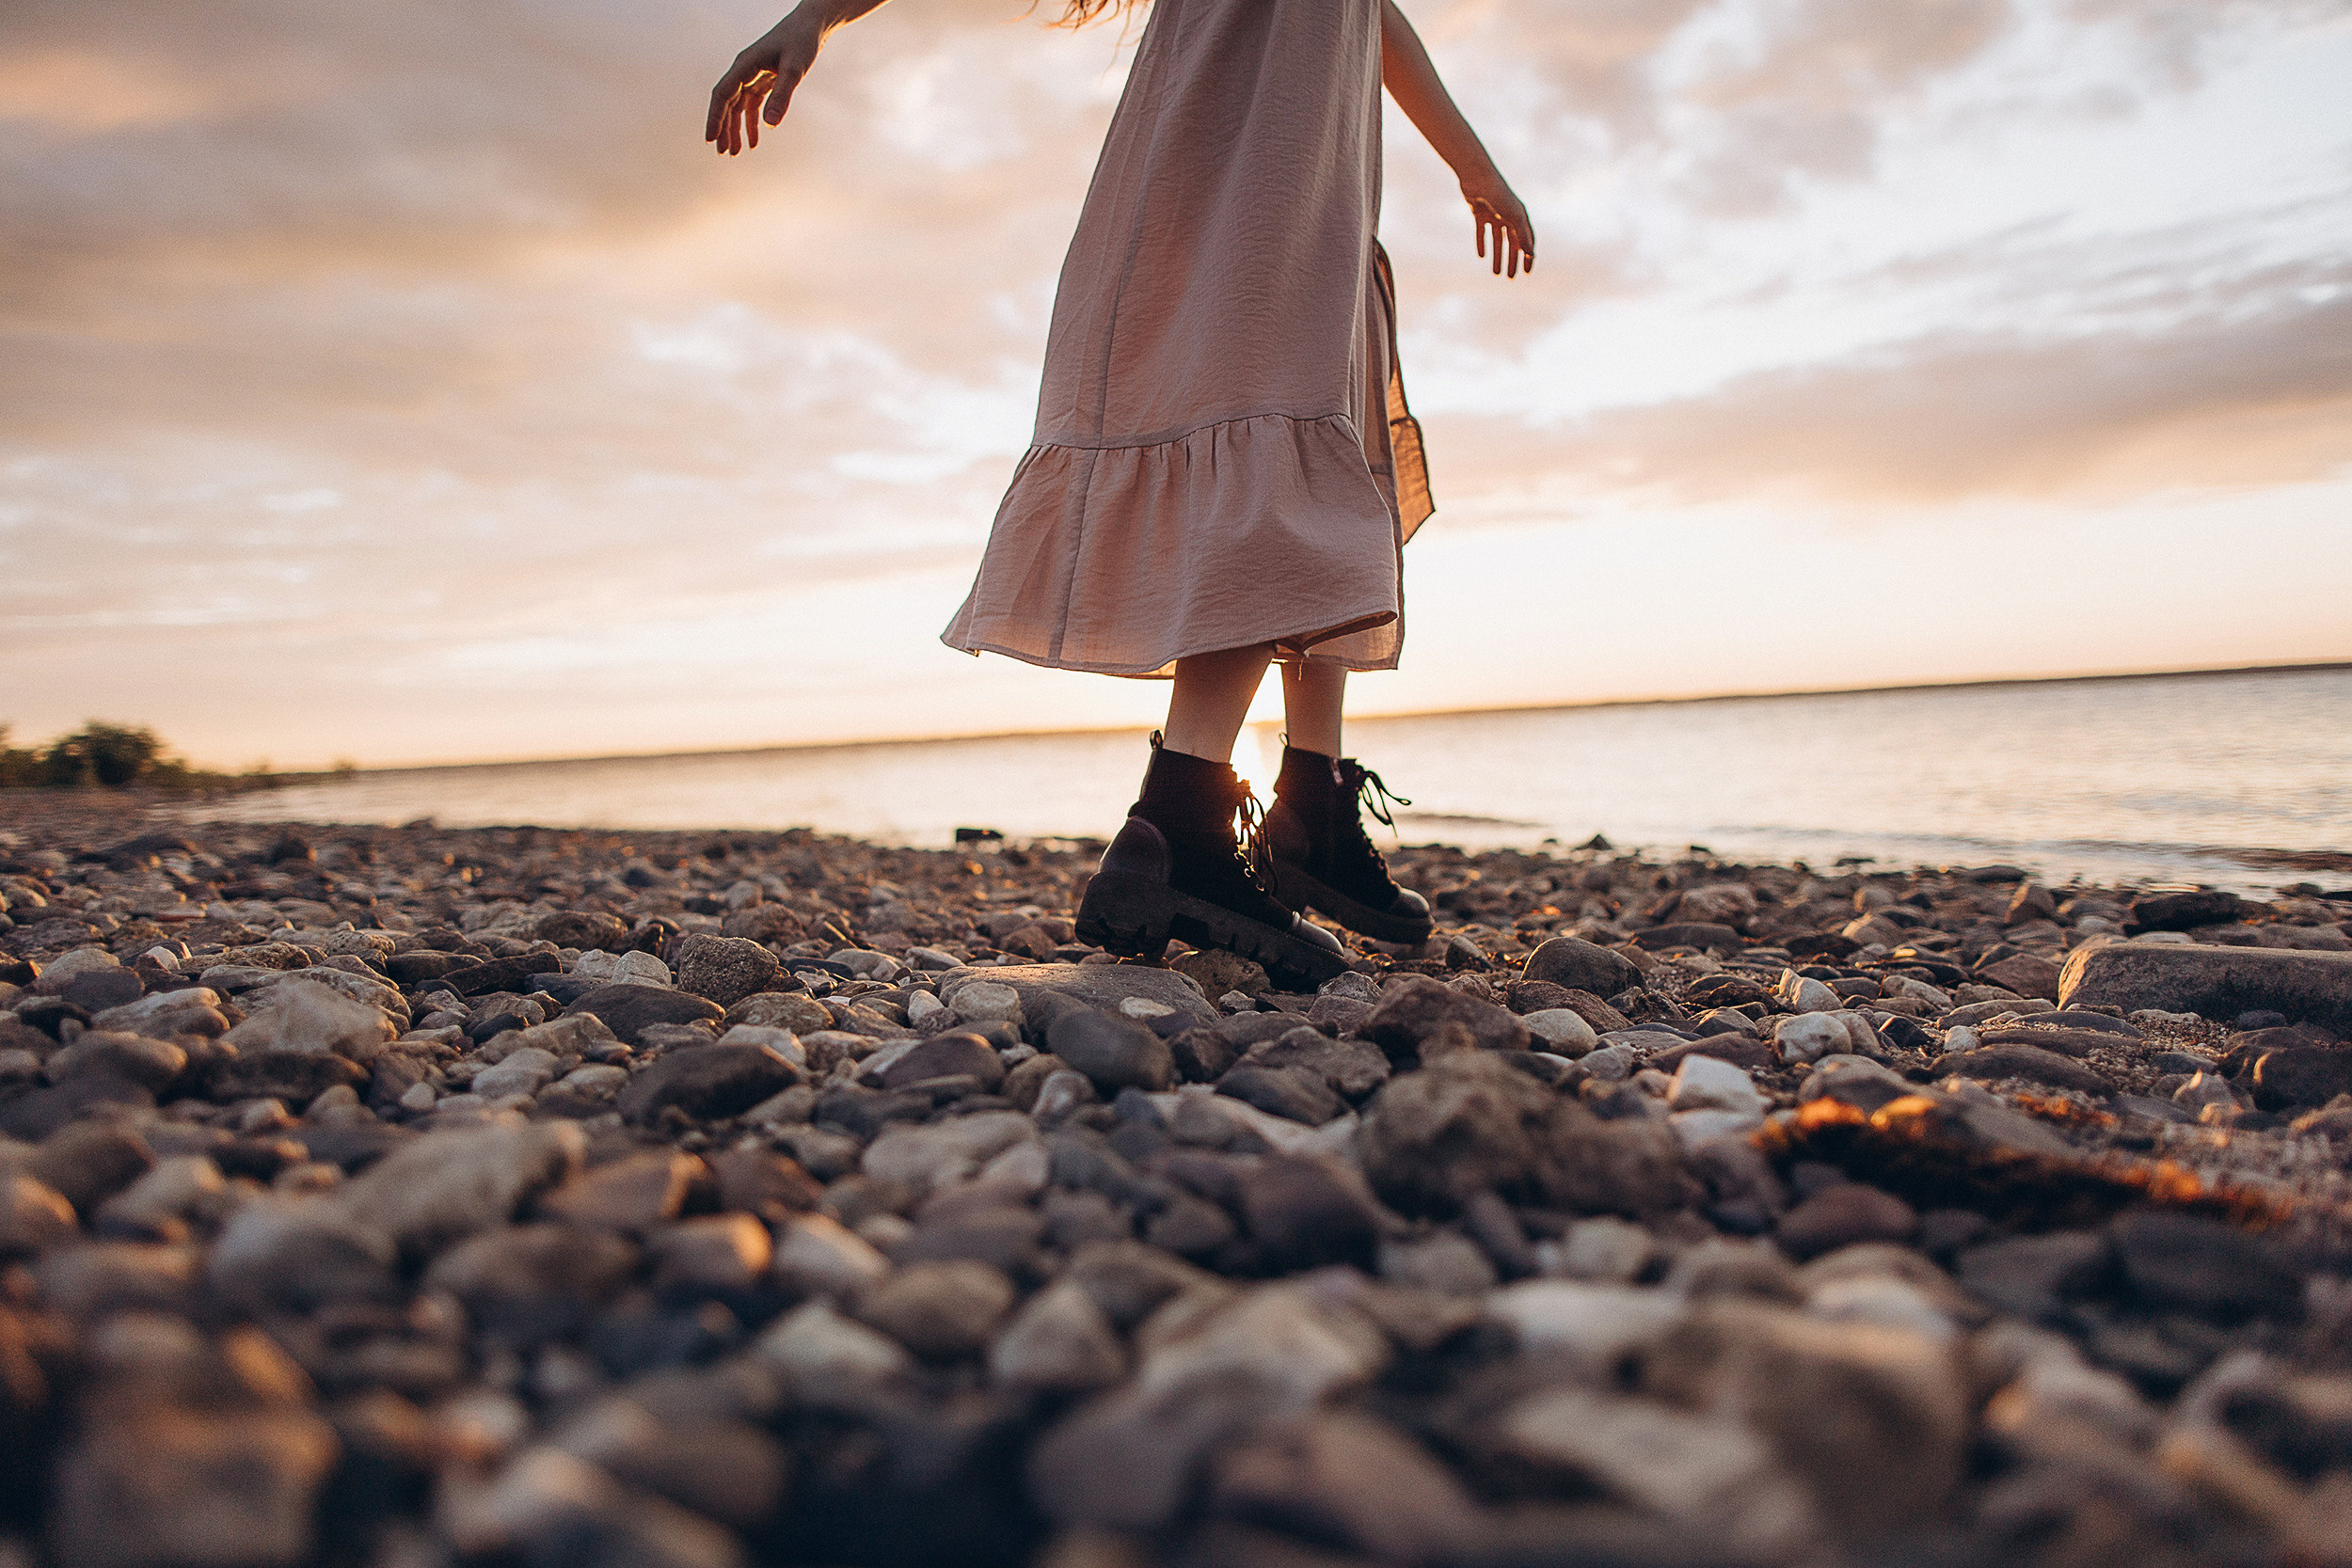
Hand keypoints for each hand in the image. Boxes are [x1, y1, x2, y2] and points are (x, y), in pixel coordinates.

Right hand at [707, 12, 822, 154]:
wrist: (811, 25)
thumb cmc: (802, 41)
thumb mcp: (794, 69)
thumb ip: (782, 96)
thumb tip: (770, 124)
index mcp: (745, 65)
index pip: (722, 94)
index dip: (715, 118)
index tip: (710, 139)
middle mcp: (744, 70)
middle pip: (727, 103)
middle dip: (723, 128)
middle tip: (722, 153)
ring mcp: (752, 75)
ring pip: (738, 106)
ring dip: (735, 129)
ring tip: (734, 153)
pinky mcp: (763, 79)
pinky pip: (752, 105)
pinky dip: (751, 123)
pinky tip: (753, 141)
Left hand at [1462, 170, 1534, 277]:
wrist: (1477, 177)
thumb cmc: (1499, 195)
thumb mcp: (1513, 217)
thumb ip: (1523, 236)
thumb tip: (1531, 255)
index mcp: (1520, 216)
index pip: (1527, 241)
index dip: (1528, 257)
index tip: (1527, 273)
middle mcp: (1509, 216)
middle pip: (1512, 244)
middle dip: (1512, 261)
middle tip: (1510, 278)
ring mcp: (1494, 214)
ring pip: (1497, 240)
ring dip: (1497, 256)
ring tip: (1496, 273)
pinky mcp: (1479, 213)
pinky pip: (1482, 232)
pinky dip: (1482, 243)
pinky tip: (1481, 255)